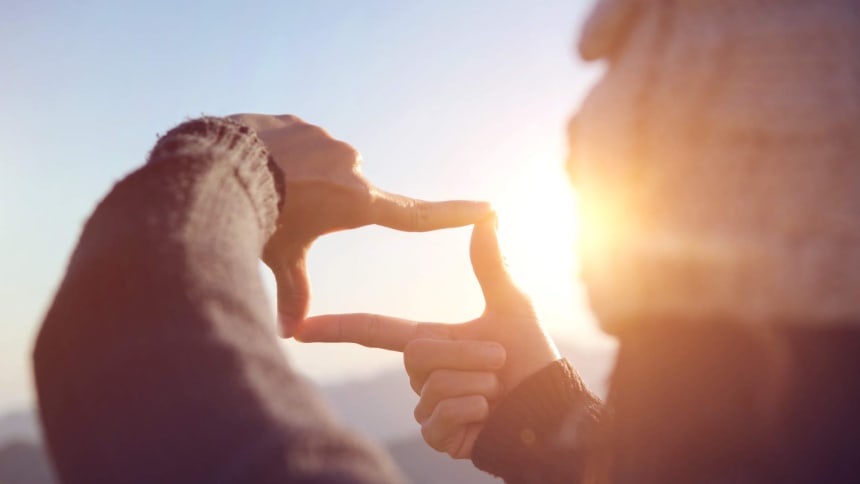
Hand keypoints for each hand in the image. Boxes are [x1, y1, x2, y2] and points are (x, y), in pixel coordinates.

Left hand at [228, 114, 491, 336]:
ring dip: (299, 176)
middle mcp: (351, 167)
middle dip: (318, 201)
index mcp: (356, 202)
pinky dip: (281, 155)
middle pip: (343, 193)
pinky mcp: (301, 124)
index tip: (487, 208)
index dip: (452, 214)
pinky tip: (255, 163)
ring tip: (265, 186)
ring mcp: (327, 141)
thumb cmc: (258, 219)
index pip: (414, 214)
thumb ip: (293, 291)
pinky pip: (296, 142)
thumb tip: (288, 334)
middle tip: (284, 209)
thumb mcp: (281, 257)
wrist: (219, 168)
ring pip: (318, 165)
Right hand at [297, 218, 560, 455]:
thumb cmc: (530, 357)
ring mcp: (426, 406)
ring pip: (433, 387)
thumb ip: (491, 264)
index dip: (336, 328)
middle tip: (499, 361)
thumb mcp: (511, 306)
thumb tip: (489, 215)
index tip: (299, 327)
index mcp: (429, 340)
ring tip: (497, 389)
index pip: (373, 331)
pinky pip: (441, 417)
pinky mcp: (436, 435)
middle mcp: (421, 374)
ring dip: (478, 384)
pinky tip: (488, 414)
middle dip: (468, 354)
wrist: (549, 406)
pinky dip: (475, 411)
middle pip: (417, 355)